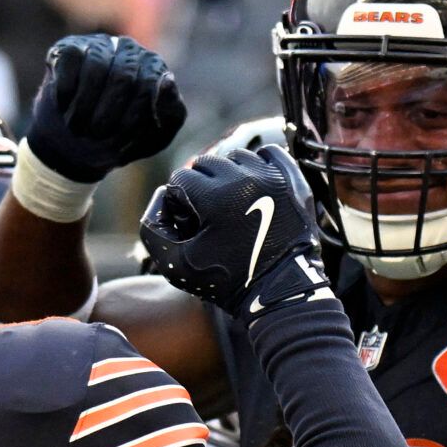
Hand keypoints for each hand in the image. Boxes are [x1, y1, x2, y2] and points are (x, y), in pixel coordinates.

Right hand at [25, 34, 185, 182]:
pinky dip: (65, 97)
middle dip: (108, 116)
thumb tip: (167, 80)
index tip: (120, 142)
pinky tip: (65, 108)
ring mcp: (99, 46)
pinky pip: (70, 69)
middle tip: (96, 135)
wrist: (75, 143)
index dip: (132, 119)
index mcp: (154, 69)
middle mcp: (129, 50)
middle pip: (123, 78)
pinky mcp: (69, 48)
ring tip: (78, 127)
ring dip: (84, 109)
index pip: (149, 87)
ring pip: (95, 71)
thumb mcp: (153, 137)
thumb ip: (171, 112)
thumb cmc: (119, 137)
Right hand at [139, 145, 330, 320]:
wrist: (279, 293)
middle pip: (208, 164)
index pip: (181, 179)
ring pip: (237, 158)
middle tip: (210, 214)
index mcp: (215, 196)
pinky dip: (259, 165)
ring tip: (232, 202)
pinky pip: (271, 153)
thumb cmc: (228, 281)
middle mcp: (245, 179)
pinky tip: (255, 186)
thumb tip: (162, 196)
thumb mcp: (176, 264)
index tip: (191, 222)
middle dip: (201, 186)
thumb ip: (153, 229)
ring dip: (228, 175)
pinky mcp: (292, 181)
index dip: (180, 202)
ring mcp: (273, 178)